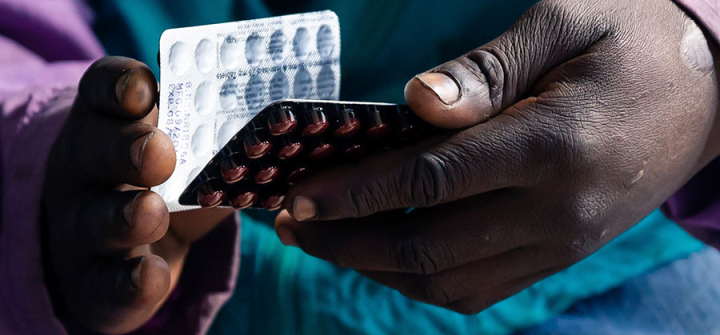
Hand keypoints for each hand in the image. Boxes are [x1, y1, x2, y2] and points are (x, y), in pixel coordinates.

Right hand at [43, 56, 232, 333]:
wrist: (128, 252)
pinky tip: (151, 273)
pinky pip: (105, 283)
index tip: (146, 89)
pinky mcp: (95, 282)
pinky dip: (129, 281)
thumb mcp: (190, 152)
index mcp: (110, 124)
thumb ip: (219, 136)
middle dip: (124, 149)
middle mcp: (87, 170)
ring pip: (95, 219)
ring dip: (125, 216)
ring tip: (152, 212)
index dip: (120, 86)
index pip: (104, 92)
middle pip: (93, 151)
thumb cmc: (169, 183)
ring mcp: (84, 228)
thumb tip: (279, 119)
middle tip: (160, 152)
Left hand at [275, 0, 718, 313]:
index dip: (352, 193)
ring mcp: (563, 243)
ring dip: (376, 269)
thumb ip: (487, 70)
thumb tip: (413, 102)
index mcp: (552, 143)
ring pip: (448, 282)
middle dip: (346, 241)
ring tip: (326, 242)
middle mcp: (557, 210)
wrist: (713, 91)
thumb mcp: (564, 24)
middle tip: (291, 225)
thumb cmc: (632, 40)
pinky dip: (423, 279)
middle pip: (427, 247)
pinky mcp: (563, 254)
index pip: (428, 182)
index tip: (295, 198)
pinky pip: (481, 289)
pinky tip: (387, 253)